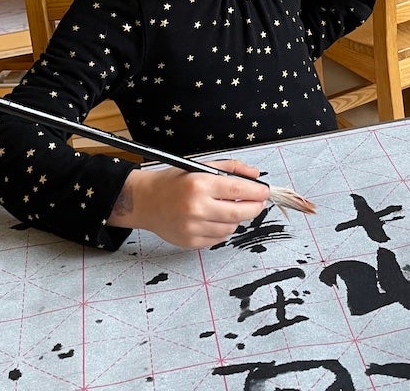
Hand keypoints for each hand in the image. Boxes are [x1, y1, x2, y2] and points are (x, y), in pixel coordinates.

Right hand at [109, 159, 269, 248]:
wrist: (144, 201)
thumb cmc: (172, 182)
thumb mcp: (199, 166)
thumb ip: (230, 168)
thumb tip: (255, 175)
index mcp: (199, 184)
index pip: (239, 189)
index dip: (257, 192)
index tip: (265, 191)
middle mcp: (196, 207)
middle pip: (240, 212)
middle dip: (254, 207)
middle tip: (258, 203)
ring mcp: (193, 227)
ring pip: (231, 227)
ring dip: (236, 218)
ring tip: (228, 208)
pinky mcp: (191, 242)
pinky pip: (218, 238)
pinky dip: (222, 229)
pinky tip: (214, 219)